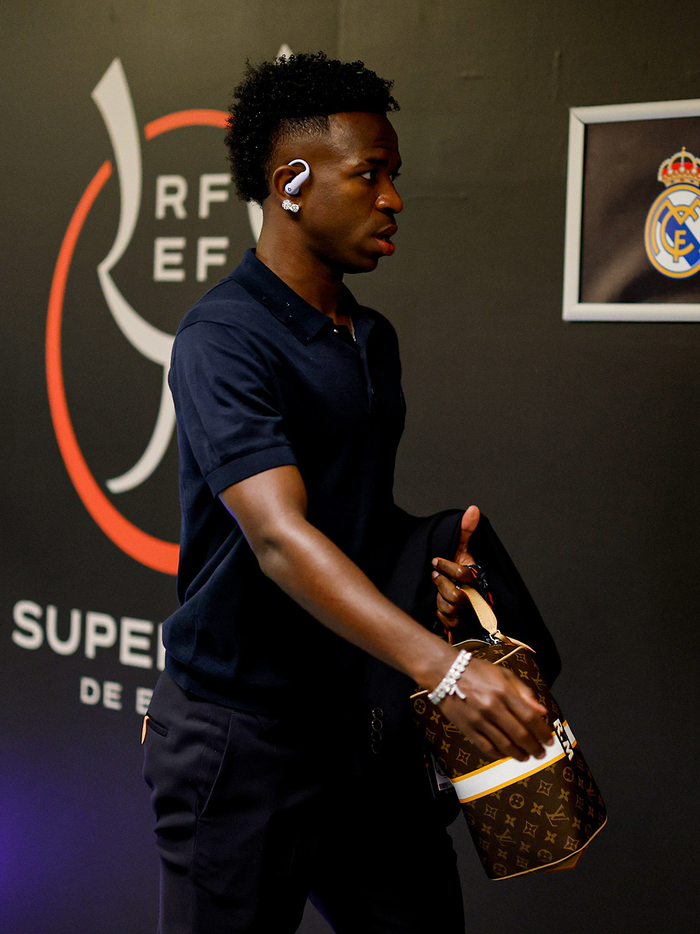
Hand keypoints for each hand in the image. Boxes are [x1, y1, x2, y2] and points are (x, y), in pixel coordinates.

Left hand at [432, 505, 479, 628]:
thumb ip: (465, 530)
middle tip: (433, 576)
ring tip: (435, 591)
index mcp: (474, 575)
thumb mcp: (458, 546)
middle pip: (456, 596)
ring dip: (439, 600)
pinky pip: (448, 622)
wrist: (445, 586)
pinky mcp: (459, 622)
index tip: (435, 561)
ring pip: (450, 609)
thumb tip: (473, 509)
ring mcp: (466, 609)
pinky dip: (440, 614)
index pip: (462, 574)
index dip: (446, 568)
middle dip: (441, 585)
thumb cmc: (454, 565)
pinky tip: (436, 605)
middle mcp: (473, 594)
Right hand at [438, 656, 551, 760]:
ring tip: (526, 757)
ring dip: (519, 754)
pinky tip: (506, 755)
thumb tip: (542, 711)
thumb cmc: (477, 671)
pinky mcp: (467, 728)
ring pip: (504, 744)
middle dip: (534, 747)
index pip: (529, 717)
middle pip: (519, 734)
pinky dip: (499, 754)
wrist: (445, 673)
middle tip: (540, 753)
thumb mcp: (504, 674)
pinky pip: (486, 747)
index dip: (542, 731)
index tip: (549, 740)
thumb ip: (524, 692)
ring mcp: (479, 719)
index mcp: (504, 692)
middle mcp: (492, 707)